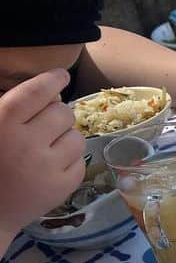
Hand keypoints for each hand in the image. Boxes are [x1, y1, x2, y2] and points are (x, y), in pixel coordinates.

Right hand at [0, 69, 85, 242]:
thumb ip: (15, 110)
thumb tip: (50, 92)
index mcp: (3, 123)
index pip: (36, 92)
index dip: (52, 80)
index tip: (61, 76)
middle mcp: (27, 142)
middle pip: (63, 112)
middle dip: (58, 115)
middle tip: (46, 126)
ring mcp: (48, 166)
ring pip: (77, 136)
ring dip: (66, 138)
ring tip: (47, 149)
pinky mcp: (63, 186)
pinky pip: (80, 161)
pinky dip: (70, 162)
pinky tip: (52, 167)